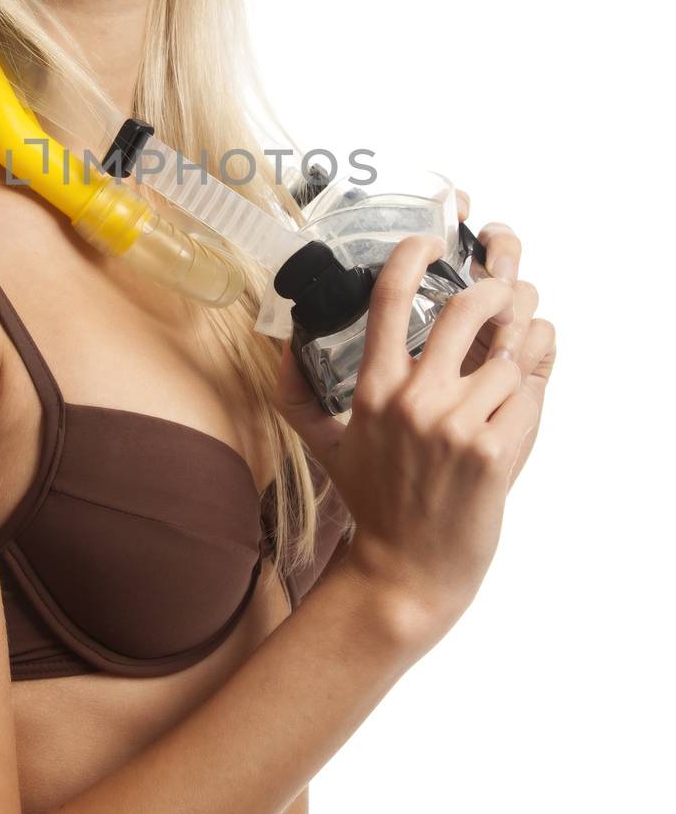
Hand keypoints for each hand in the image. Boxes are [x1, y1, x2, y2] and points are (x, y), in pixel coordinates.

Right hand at [272, 234, 557, 647]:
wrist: (408, 572)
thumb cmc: (373, 504)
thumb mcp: (325, 446)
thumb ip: (296, 397)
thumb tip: (279, 352)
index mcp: (374, 389)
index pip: (391, 298)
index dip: (413, 255)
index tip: (430, 241)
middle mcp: (414, 401)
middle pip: (467, 308)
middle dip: (495, 288)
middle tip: (501, 287)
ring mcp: (456, 426)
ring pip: (510, 353)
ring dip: (523, 344)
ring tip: (517, 349)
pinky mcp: (493, 452)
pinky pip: (529, 396)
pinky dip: (534, 387)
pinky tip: (523, 392)